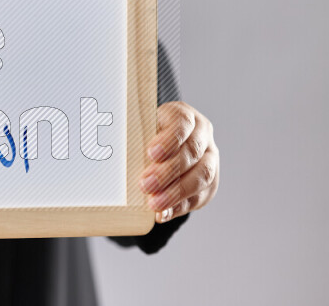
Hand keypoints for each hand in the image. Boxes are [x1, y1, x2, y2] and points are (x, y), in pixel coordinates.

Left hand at [140, 101, 219, 223]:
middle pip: (192, 152)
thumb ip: (135, 138)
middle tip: (146, 185)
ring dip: (176, 192)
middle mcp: (202, 135)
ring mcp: (210, 158)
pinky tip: (163, 214)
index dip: (169, 140)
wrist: (163, 143)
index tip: (151, 153)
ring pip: (202, 176)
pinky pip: (199, 196)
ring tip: (154, 204)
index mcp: (184, 116)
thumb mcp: (140, 127)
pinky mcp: (210, 183)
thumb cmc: (146, 133)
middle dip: (169, 171)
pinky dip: (179, 207)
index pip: (182, 123)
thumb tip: (117, 157)